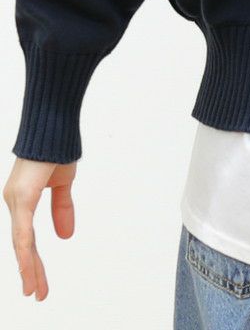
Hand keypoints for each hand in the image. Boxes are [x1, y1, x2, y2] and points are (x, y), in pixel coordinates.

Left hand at [3, 156, 77, 301]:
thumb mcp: (63, 183)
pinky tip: (27, 269)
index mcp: (22, 201)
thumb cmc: (57, 148)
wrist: (55, 126)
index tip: (38, 283)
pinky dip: (24, 253)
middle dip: (32, 271)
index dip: (33, 262)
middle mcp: (14, 203)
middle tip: (38, 295)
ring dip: (29, 268)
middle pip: (22, 246)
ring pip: (21, 244)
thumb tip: (65, 237)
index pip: (26, 239)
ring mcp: (15, 201)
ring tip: (34, 290)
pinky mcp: (22, 197)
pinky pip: (22, 232)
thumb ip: (61, 209)